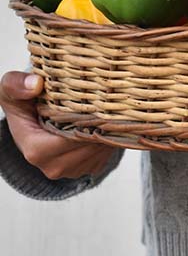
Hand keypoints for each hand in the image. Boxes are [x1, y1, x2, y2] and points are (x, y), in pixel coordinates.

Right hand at [0, 71, 115, 179]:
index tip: (97, 105)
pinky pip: (106, 155)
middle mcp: (53, 166)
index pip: (73, 137)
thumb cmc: (23, 103)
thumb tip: (35, 84)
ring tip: (107, 114)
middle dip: (100, 126)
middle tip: (109, 106)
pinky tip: (103, 125)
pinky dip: (108, 140)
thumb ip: (15, 85)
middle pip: (90, 145)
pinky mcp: (87, 170)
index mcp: (36, 150)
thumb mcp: (10, 89)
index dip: (88, 121)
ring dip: (106, 133)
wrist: (31, 120)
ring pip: (101, 150)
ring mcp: (72, 171)